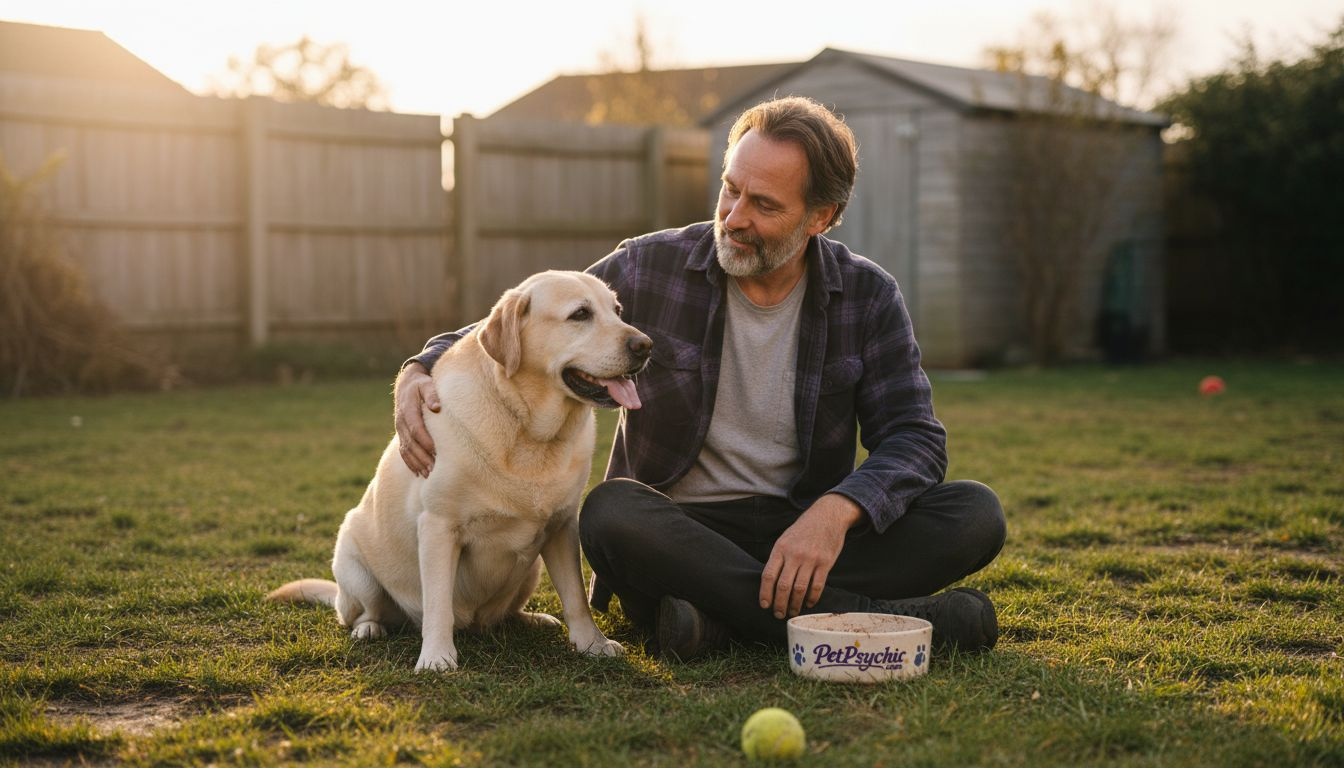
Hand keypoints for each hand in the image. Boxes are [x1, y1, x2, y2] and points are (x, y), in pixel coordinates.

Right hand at [394, 363, 439, 477]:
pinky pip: (404, 452)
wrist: (406, 385)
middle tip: (434, 469)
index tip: (435, 451)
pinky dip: (411, 463)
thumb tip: (436, 407)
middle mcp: (401, 422)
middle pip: (411, 443)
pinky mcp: (402, 435)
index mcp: (408, 410)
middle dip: (422, 457)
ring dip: (417, 463)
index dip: (425, 441)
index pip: (416, 428)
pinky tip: (419, 473)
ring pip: (406, 450)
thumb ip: (431, 394)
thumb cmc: (421, 385)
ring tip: (428, 474)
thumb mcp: (426, 384)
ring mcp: (400, 430)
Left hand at [759, 495, 863, 618]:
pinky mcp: (825, 563)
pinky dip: (812, 598)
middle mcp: (794, 554)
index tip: (764, 605)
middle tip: (778, 614)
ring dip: (795, 604)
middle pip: (783, 586)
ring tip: (792, 612)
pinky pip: (817, 586)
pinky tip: (808, 603)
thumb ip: (778, 558)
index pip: (768, 575)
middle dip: (779, 604)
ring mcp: (810, 559)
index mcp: (780, 548)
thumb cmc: (803, 530)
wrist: (827, 515)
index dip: (765, 593)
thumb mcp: (785, 538)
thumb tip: (770, 583)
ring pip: (799, 589)